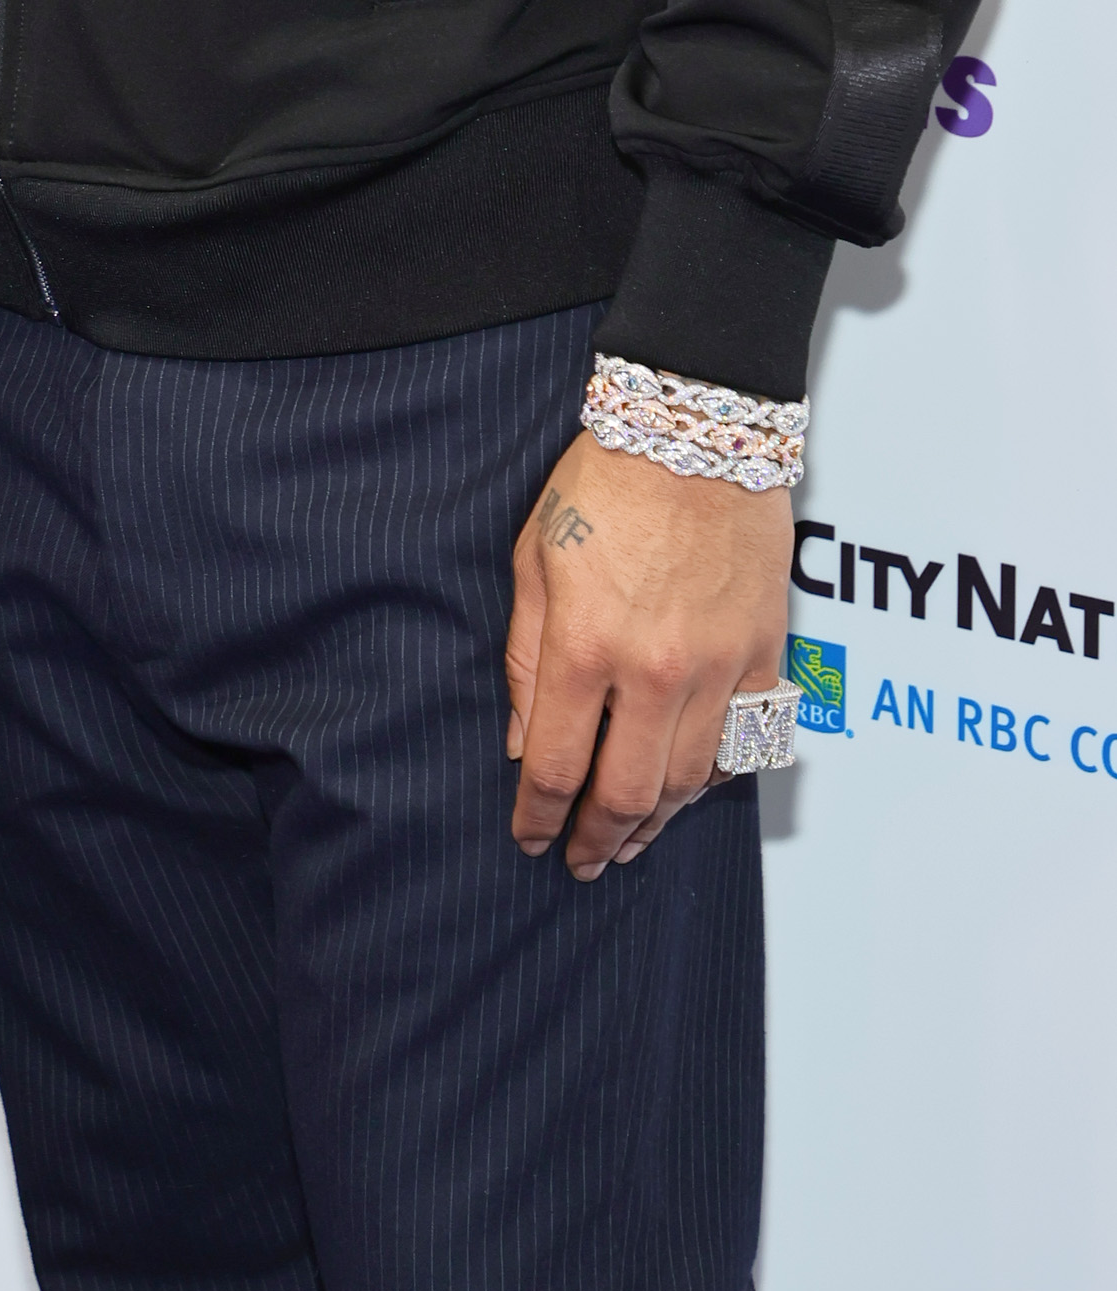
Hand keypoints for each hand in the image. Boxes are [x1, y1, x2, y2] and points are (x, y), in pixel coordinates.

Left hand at [505, 430, 791, 876]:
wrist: (695, 428)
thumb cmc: (603, 484)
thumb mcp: (534, 561)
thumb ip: (528, 660)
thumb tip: (524, 742)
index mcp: (587, 646)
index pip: (558, 767)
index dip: (539, 818)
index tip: (530, 839)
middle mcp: (656, 670)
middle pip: (628, 794)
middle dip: (598, 840)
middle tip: (581, 862)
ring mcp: (720, 667)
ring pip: (690, 781)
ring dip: (656, 821)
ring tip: (629, 839)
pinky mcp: (765, 652)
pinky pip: (745, 741)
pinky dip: (714, 777)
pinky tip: (688, 789)